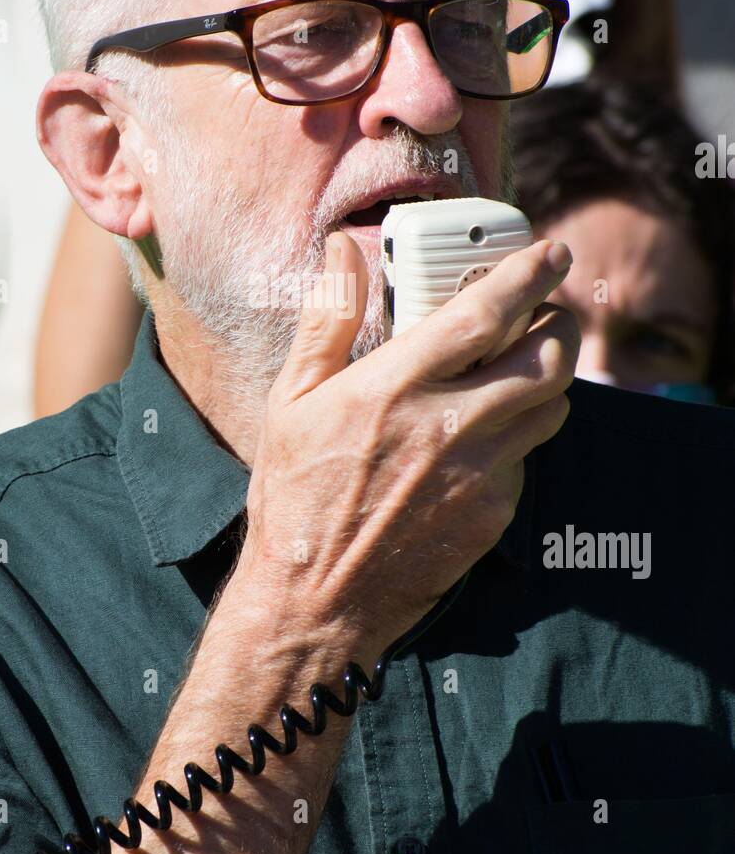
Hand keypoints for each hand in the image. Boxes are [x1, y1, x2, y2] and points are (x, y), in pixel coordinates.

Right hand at [237, 232, 578, 671]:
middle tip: (550, 311)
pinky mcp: (492, 514)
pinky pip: (527, 458)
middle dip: (562, 323)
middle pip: (547, 359)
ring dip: (549, 378)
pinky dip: (518, 434)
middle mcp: (447, 426)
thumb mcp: (291, 402)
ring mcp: (477, 474)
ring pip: (552, 407)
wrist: (315, 602)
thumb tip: (344, 251)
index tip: (551, 252)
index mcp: (394, 387)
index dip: (529, 275)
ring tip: (525, 366)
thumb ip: (327, 319)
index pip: (485, 314)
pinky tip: (484, 435)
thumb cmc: (295, 497)